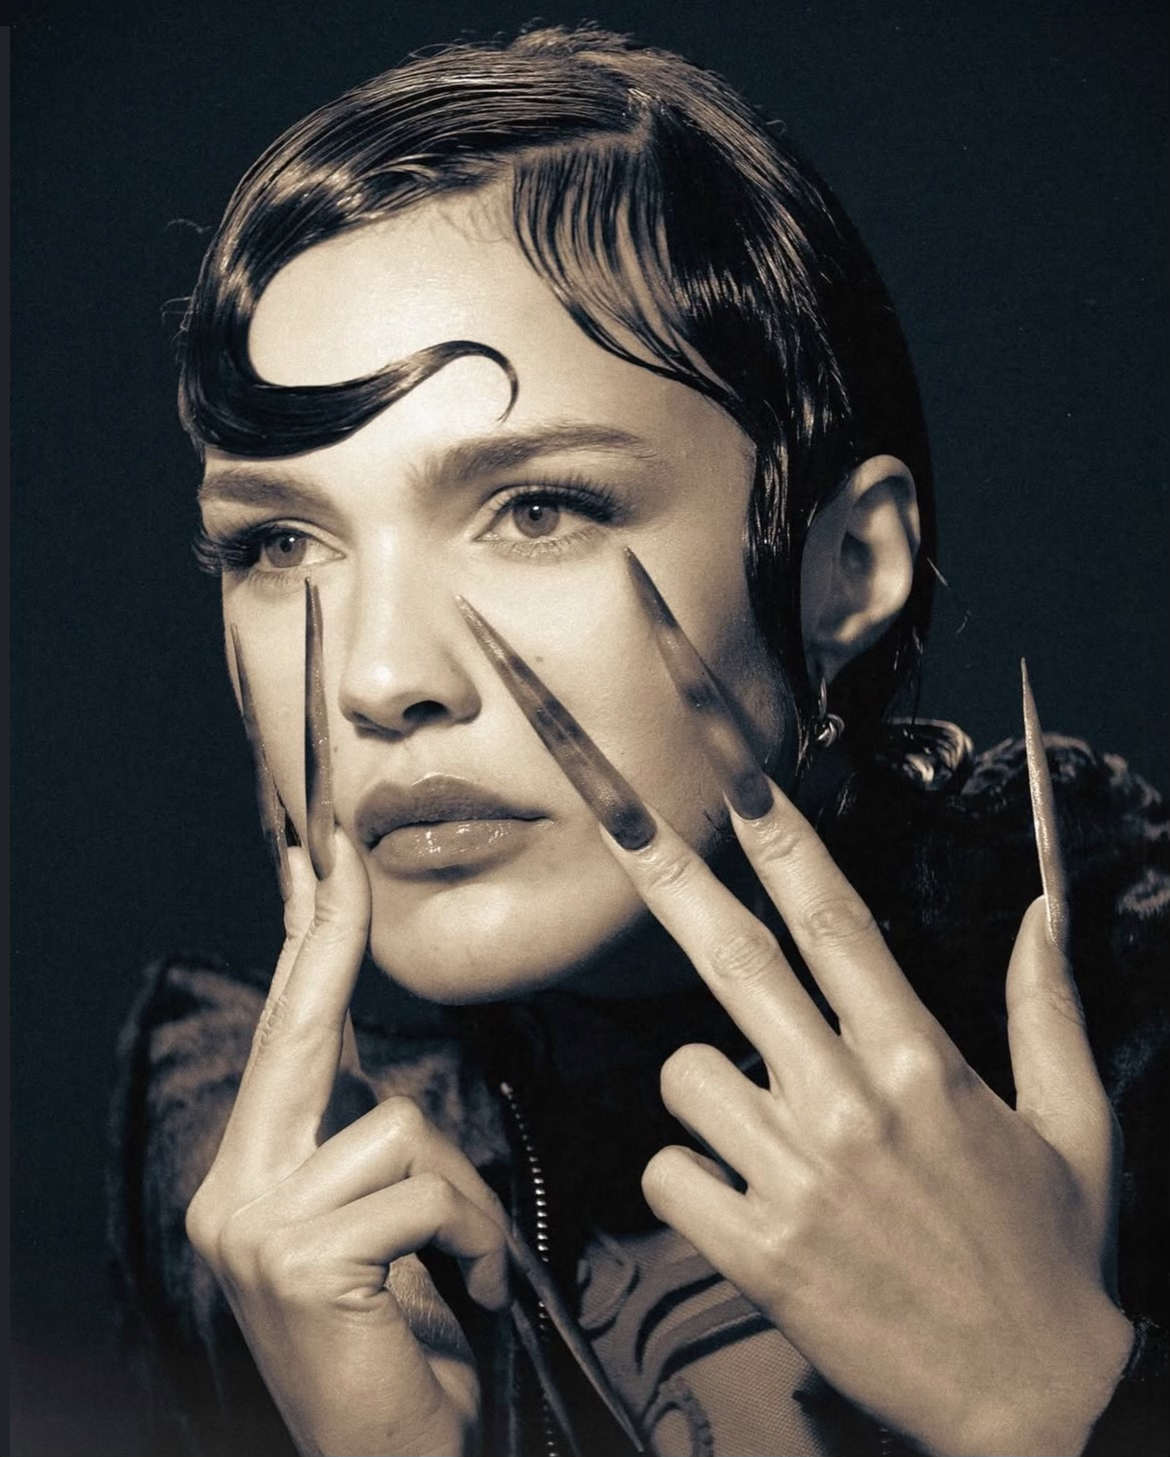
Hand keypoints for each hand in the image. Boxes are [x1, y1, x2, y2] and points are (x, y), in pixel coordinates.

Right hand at [185, 831, 508, 1456]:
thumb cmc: (398, 1345)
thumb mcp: (377, 1237)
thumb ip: (368, 1158)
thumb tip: (391, 1091)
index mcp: (252, 1175)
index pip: (283, 1035)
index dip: (302, 943)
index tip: (317, 861)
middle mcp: (234, 1189)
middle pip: (298, 1031)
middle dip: (326, 931)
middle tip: (339, 842)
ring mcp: (256, 1225)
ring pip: (399, 1128)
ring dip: (460, 1197)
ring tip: (464, 1266)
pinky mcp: (300, 1258)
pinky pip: (424, 1192)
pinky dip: (470, 1237)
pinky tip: (465, 1291)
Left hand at [607, 786, 1132, 1456]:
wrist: (1030, 1404)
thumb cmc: (1046, 1262)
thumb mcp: (1071, 1126)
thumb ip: (1046, 1010)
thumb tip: (1039, 914)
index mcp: (921, 1062)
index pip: (837, 923)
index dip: (783, 844)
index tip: (740, 785)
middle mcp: (849, 1103)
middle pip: (737, 961)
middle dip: (672, 876)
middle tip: (623, 816)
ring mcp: (797, 1176)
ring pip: (683, 1075)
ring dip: (706, 1091)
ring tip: (765, 1135)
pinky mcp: (758, 1250)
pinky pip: (667, 1172)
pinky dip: (688, 1178)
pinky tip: (741, 1201)